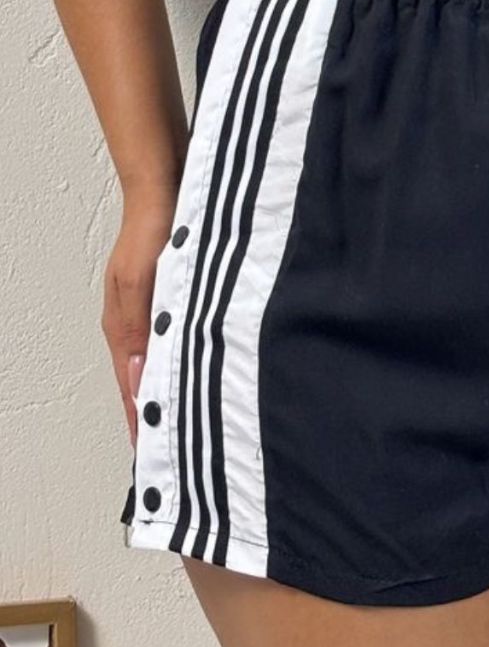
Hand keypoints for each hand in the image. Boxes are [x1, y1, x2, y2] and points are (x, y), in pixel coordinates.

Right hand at [102, 191, 175, 447]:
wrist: (167, 189)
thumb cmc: (153, 232)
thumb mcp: (143, 284)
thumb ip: (141, 330)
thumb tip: (140, 381)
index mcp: (124, 327)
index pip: (132, 387)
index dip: (143, 421)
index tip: (152, 457)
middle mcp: (139, 325)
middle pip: (147, 381)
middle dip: (158, 414)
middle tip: (176, 450)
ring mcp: (157, 313)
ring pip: (166, 363)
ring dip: (176, 390)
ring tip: (194, 421)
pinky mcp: (177, 300)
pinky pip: (182, 342)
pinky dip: (189, 362)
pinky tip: (207, 372)